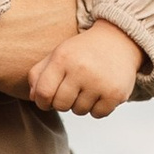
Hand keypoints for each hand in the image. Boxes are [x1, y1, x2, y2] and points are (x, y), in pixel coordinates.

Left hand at [26, 20, 142, 117]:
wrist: (119, 39)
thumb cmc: (83, 51)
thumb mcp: (58, 54)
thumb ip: (39, 74)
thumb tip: (34, 98)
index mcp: (62, 58)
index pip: (43, 93)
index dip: (42, 102)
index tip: (47, 100)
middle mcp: (80, 70)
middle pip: (61, 105)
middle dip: (62, 102)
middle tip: (71, 91)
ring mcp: (99, 82)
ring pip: (79, 111)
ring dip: (81, 104)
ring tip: (88, 88)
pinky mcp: (115, 93)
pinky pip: (97, 114)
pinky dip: (97, 108)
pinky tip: (100, 92)